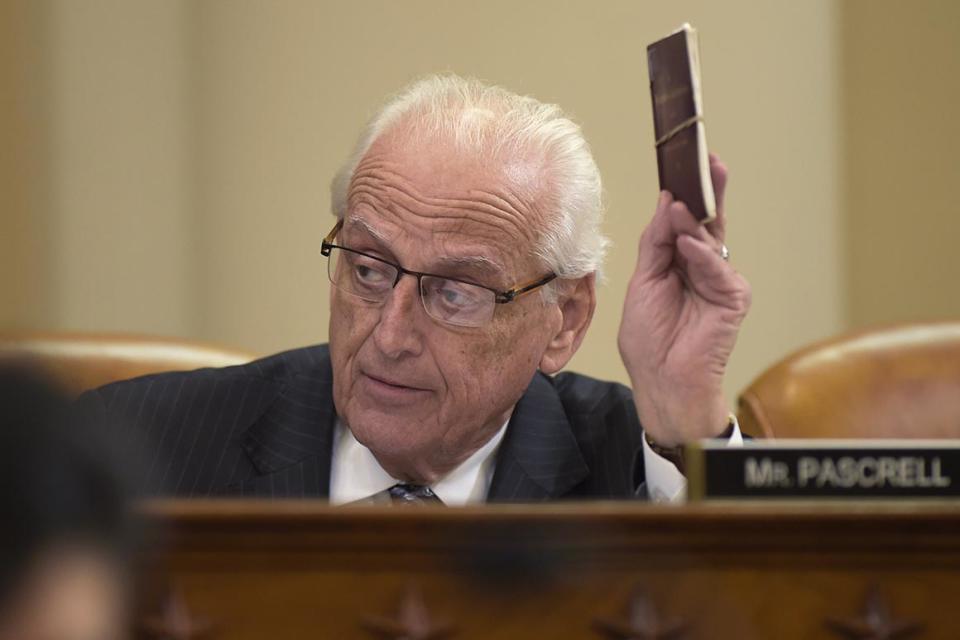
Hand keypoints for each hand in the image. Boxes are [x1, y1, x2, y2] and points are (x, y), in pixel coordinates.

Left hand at [618, 155, 751, 446]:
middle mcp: (703, 267)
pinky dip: (702, 257)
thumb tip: (666, 201)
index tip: (682, 163)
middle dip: (705, 190)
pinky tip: (690, 245)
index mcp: (679, 262)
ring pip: (710, 241)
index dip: (682, 194)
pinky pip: (718, 270)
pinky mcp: (733, 298)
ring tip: (681, 204)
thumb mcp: (644, 281)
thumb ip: (656, 243)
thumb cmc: (648, 338)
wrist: (661, 379)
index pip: (683, 221)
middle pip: (706, 221)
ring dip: (694, 222)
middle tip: (706, 159)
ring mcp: (720, 281)